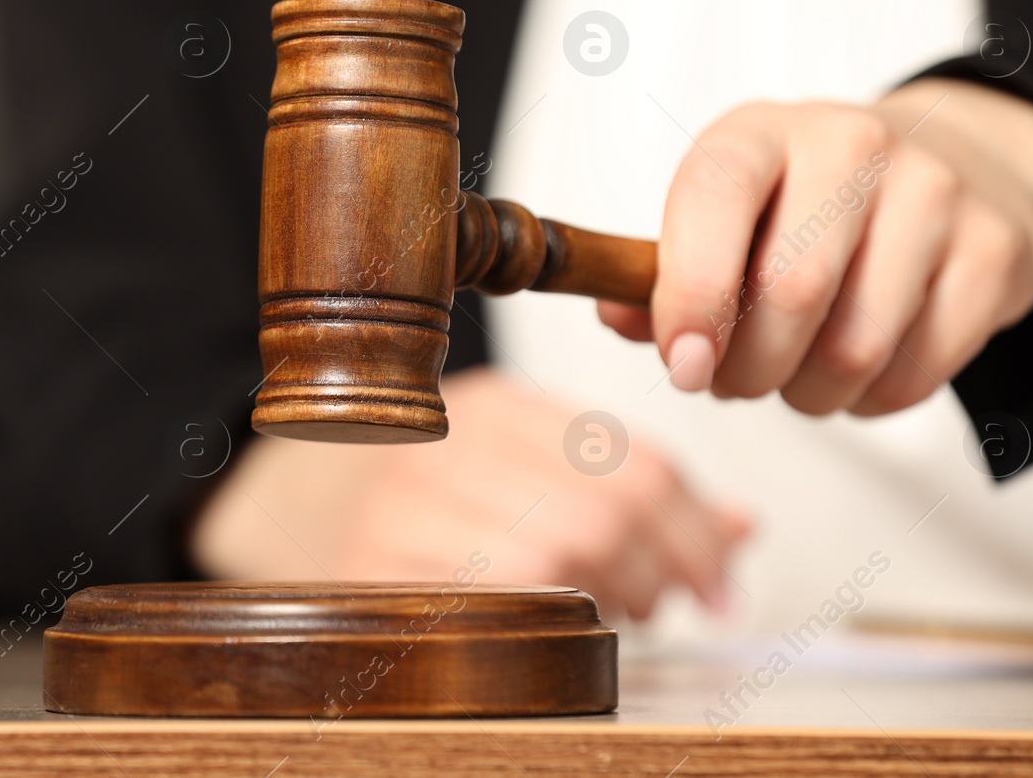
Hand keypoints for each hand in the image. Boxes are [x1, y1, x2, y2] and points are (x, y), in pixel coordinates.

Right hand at [192, 366, 750, 618]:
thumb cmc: (428, 506)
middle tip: (672, 602)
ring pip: (559, 550)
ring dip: (615, 599)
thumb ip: (629, 497)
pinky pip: (493, 597)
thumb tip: (740, 529)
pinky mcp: (369, 568)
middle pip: (603, 506)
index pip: (628, 455)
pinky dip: (547, 620)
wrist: (291, 517)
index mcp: (492, 404)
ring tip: (618, 613)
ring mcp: (400, 502)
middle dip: (663, 568)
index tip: (718, 575)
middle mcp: (445, 440)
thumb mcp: (528, 476)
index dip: (693, 524)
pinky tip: (557, 627)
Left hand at [599, 78, 1032, 415]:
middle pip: (791, 291)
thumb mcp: (724, 215)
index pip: (713, 198)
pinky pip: (919, 371)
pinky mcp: (994, 250)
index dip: (691, 295)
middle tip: (736, 381)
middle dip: (749, 369)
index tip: (684, 363)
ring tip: (799, 376)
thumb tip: (619, 315)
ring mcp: (933, 191)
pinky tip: (860, 373)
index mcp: (760, 134)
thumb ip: (660, 273)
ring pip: (856, 346)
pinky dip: (873, 400)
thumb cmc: (811, 205)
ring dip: (810, 394)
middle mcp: (849, 145)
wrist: (954, 165)